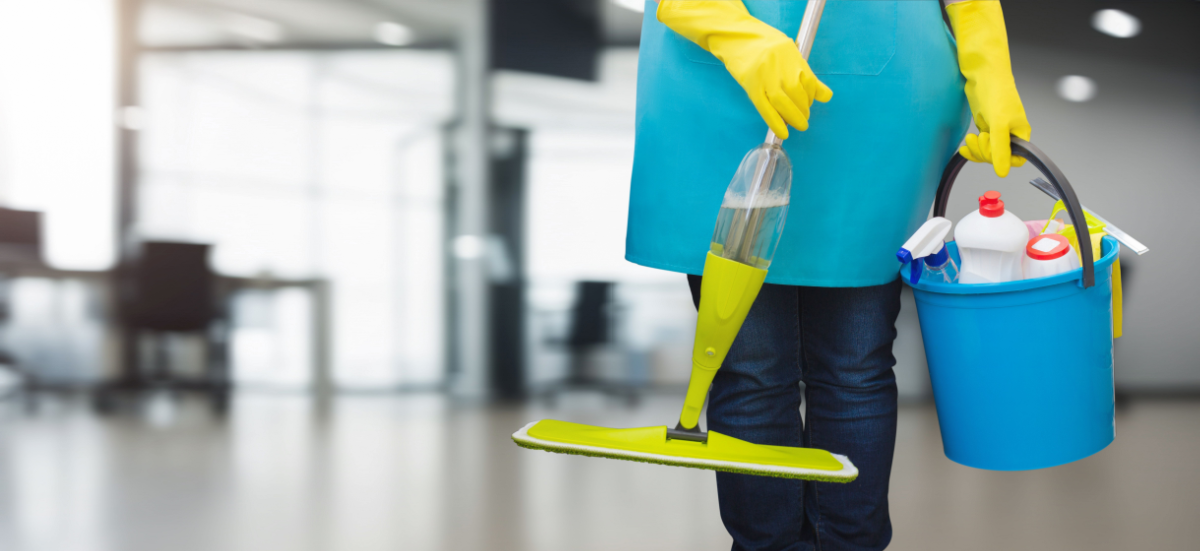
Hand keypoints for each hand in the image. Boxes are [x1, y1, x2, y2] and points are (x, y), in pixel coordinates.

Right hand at [721, 30, 832, 138]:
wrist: (738, 39)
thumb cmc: (765, 47)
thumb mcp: (789, 54)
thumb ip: (806, 75)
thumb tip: (826, 97)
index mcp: (791, 55)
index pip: (809, 81)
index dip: (811, 97)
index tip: (809, 105)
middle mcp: (779, 65)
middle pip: (796, 93)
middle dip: (803, 110)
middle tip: (804, 118)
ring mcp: (764, 76)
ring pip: (782, 102)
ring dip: (793, 117)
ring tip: (798, 124)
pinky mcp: (751, 86)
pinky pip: (765, 108)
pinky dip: (775, 123)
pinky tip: (782, 132)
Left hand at [947, 0, 1031, 176]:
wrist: (983, 76)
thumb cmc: (997, 94)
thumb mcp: (999, 124)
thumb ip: (1001, 149)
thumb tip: (1002, 172)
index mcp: (1021, 133)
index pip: (1016, 160)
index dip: (1002, 159)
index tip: (992, 149)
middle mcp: (1010, 134)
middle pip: (998, 158)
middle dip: (986, 152)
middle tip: (979, 137)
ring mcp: (997, 132)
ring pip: (987, 154)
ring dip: (977, 150)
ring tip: (972, 137)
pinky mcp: (985, 128)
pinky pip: (979, 147)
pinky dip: (972, 148)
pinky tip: (965, 147)